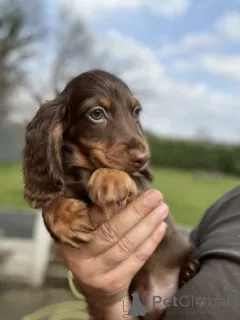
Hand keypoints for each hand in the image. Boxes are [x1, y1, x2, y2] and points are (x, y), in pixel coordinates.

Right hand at [59, 189, 168, 317]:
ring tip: (162, 209)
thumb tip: (124, 185)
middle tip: (156, 195)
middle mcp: (79, 256)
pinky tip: (161, 228)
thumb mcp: (87, 228)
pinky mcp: (112, 283)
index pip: (94, 216)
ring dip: (147, 225)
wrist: (95, 286)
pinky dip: (150, 243)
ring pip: (126, 245)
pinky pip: (135, 260)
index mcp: (70, 235)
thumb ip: (98, 211)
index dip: (113, 201)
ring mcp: (95, 272)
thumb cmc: (94, 246)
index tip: (130, 187)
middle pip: (112, 230)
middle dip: (137, 211)